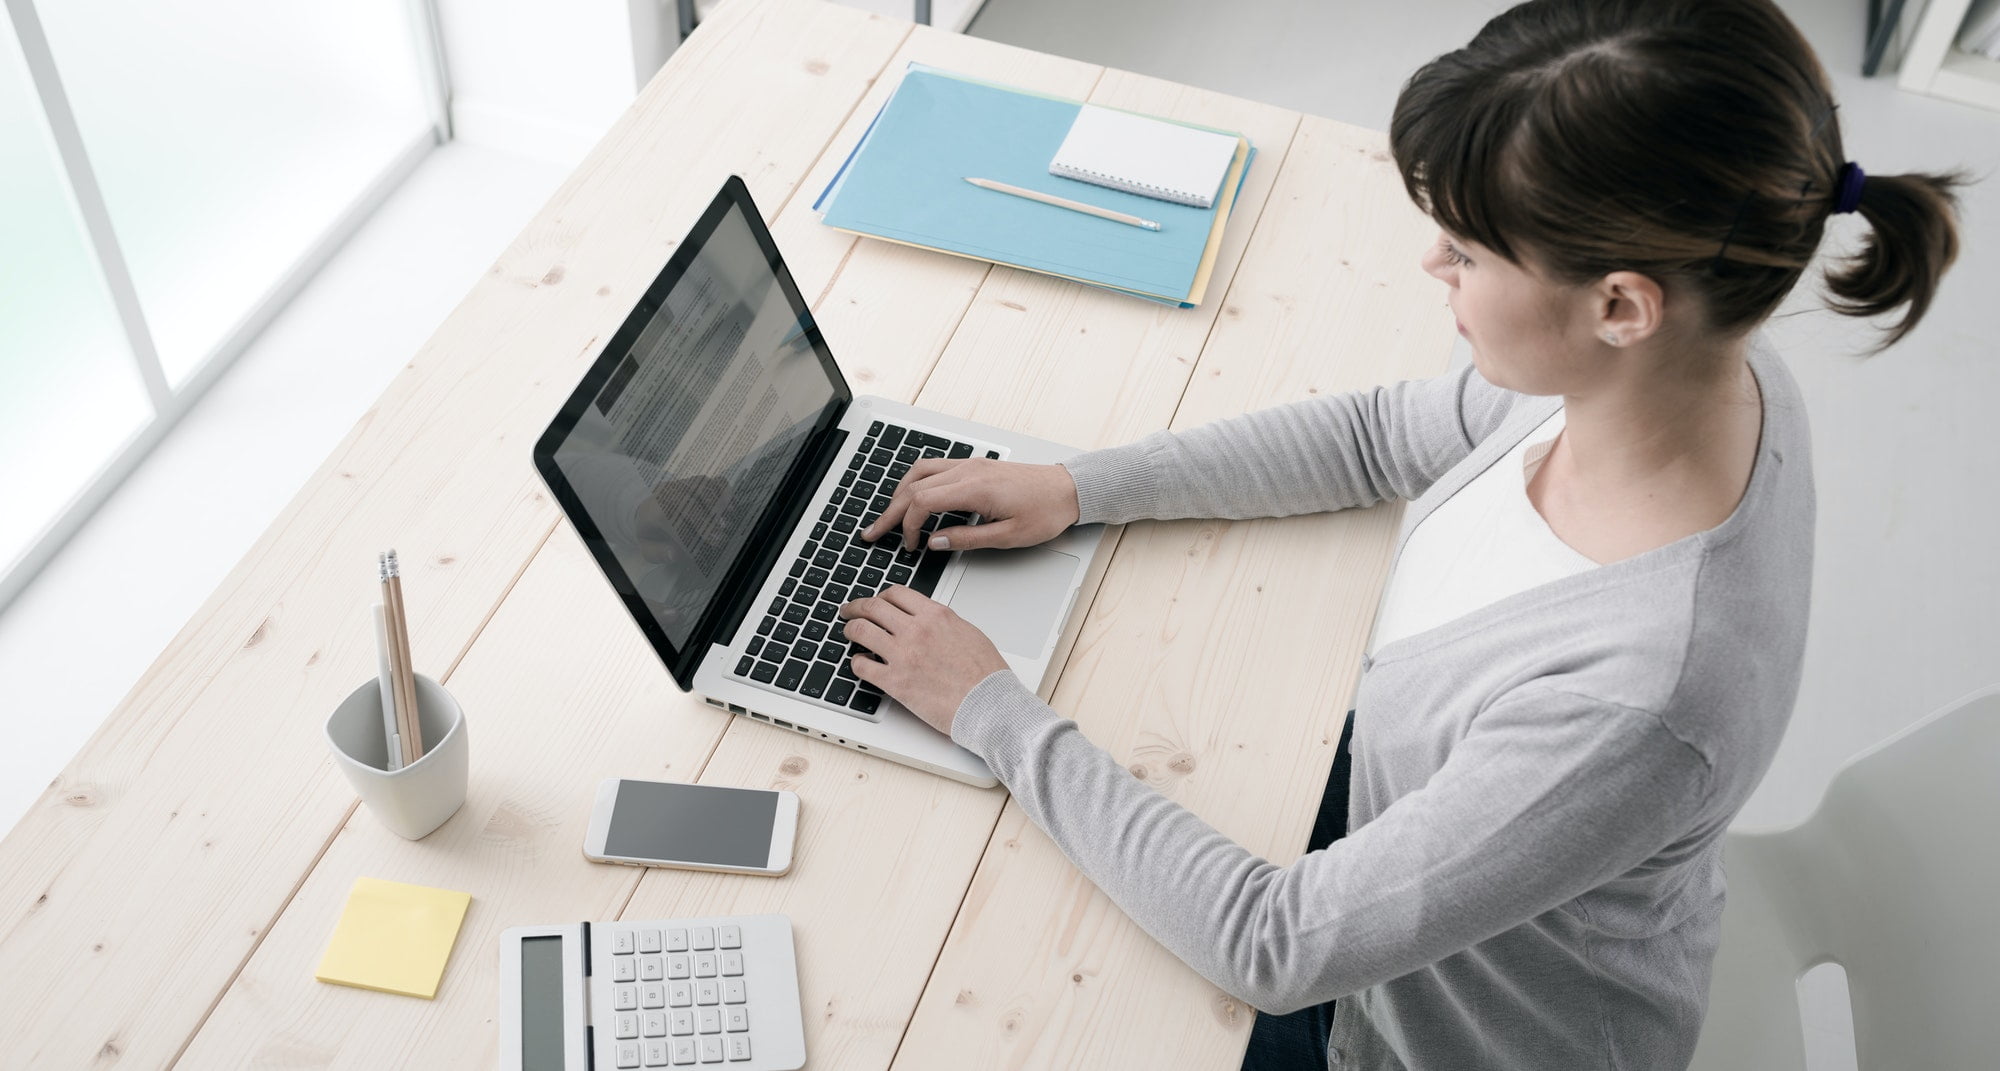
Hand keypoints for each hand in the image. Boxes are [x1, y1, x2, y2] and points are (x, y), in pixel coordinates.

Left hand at [840, 585, 1007, 735]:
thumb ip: (943, 623)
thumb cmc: (985, 675)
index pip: (896, 593)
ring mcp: (903, 655)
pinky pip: (861, 666)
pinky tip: (860, 663)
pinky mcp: (895, 682)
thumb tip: (928, 621)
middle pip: (873, 607)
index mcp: (935, 615)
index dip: (880, 596)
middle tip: (848, 612)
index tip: (875, 602)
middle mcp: (916, 631)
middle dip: (855, 607)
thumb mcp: (968, 633)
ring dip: (850, 630)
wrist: (988, 704)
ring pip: (861, 631)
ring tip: (849, 633)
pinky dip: (856, 662)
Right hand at [861, 458, 1079, 551]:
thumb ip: (967, 539)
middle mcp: (968, 470)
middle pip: (914, 486)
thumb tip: (935, 542)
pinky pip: (935, 467)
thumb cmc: (1045, 512)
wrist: (1069, 489)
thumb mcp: (1008, 537)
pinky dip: (916, 482)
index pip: (922, 502)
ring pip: (920, 472)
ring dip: (900, 493)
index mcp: (974, 488)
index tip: (909, 546)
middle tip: (873, 532)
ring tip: (889, 515)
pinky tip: (913, 497)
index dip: (907, 525)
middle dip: (890, 511)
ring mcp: (970, 464)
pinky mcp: (975, 465)